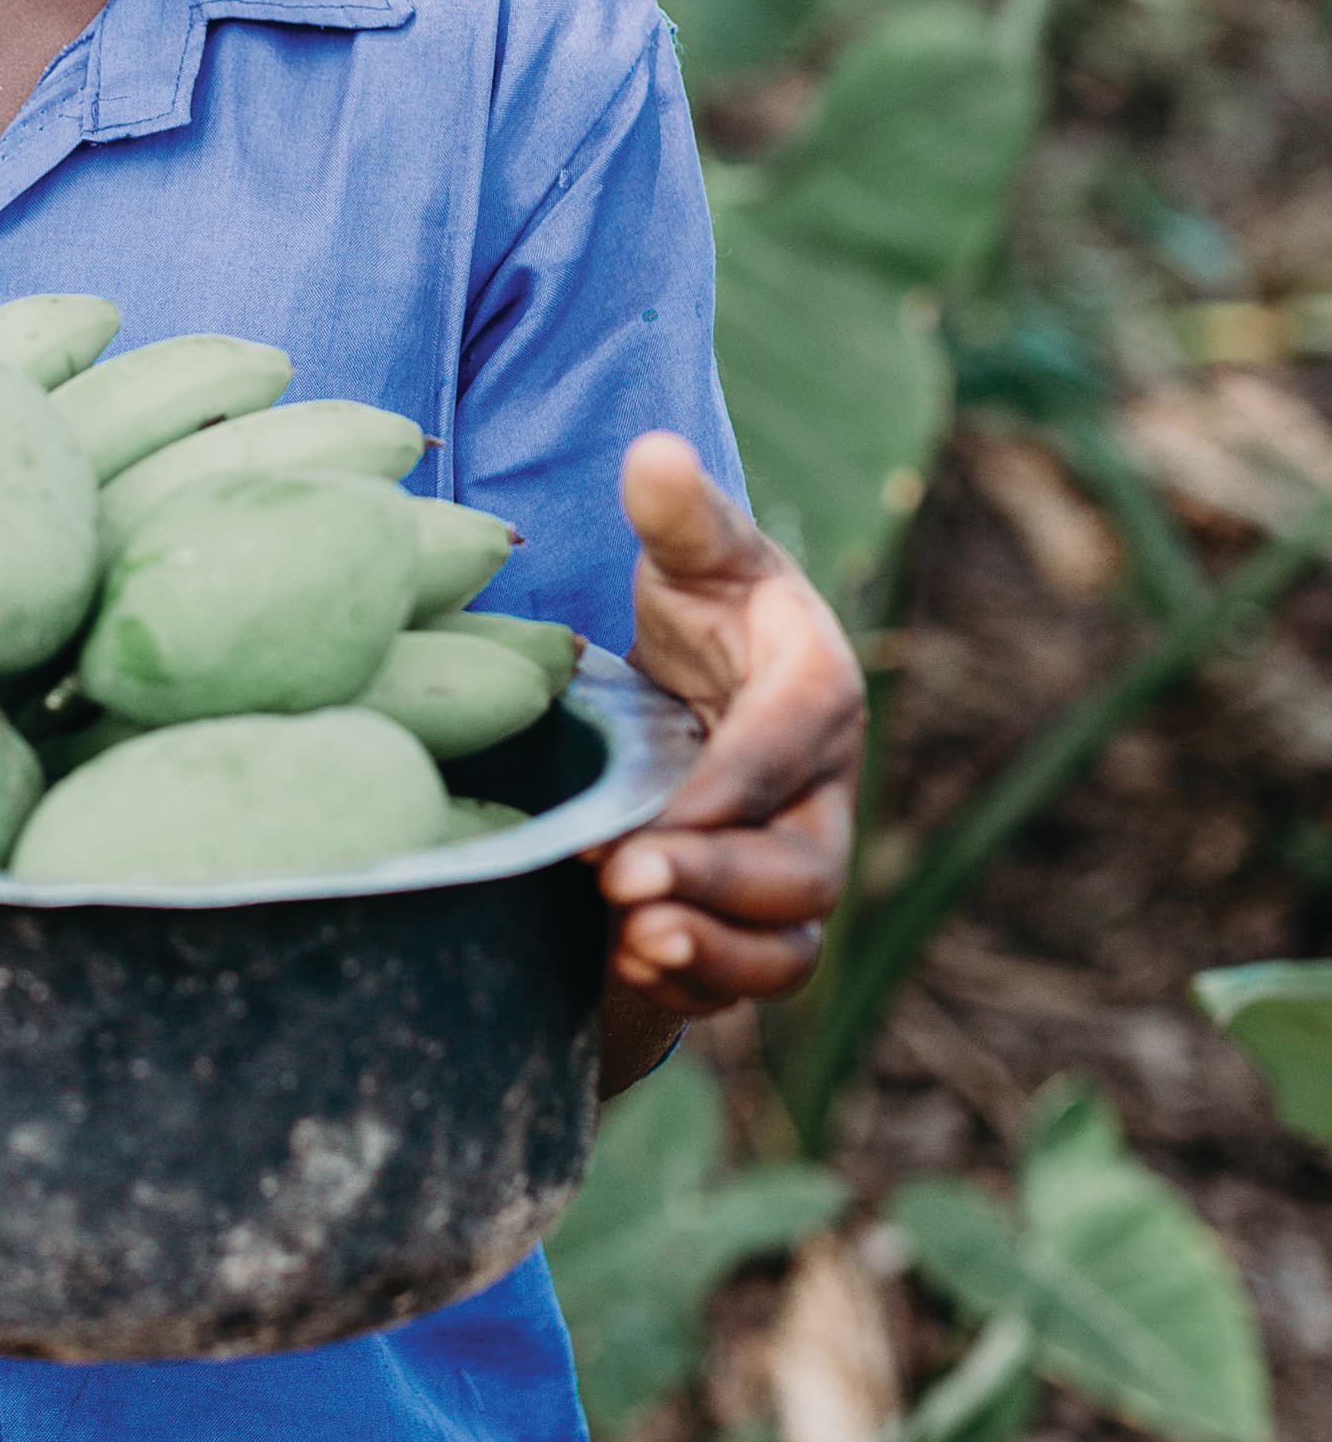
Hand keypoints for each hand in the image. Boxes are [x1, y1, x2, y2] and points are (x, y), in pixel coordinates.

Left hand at [589, 431, 862, 1033]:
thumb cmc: (702, 609)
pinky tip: (621, 974)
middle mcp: (821, 794)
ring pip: (784, 946)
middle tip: (619, 889)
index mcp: (817, 694)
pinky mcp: (747, 921)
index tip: (635, 827)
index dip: (720, 798)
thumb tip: (652, 452)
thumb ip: (680, 513)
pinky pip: (741, 978)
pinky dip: (690, 989)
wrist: (696, 687)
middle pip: (800, 870)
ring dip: (714, 959)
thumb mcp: (692, 554)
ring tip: (632, 951)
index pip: (785, 753)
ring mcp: (790, 865)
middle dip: (716, 888)